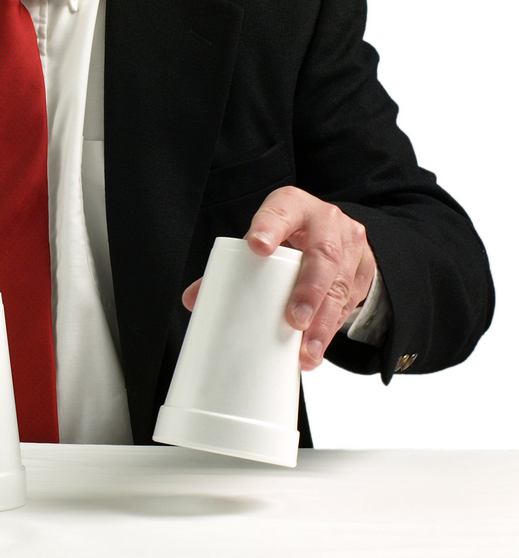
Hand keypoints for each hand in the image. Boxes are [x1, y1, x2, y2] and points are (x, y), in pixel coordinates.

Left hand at [182, 186, 375, 370]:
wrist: (333, 229)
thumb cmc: (289, 234)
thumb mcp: (265, 238)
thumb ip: (230, 266)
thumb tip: (193, 299)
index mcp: (293, 206)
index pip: (281, 211)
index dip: (269, 227)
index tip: (256, 246)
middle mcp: (326, 221)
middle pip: (322, 256)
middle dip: (309, 291)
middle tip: (294, 320)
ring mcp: (350, 245)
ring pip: (341, 285)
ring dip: (323, 323)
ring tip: (306, 351)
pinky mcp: (364, 270)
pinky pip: (351, 302)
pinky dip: (333, 328)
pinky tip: (317, 348)